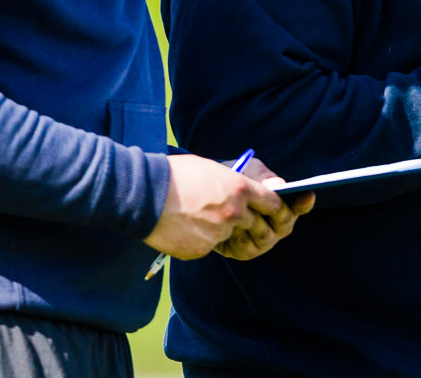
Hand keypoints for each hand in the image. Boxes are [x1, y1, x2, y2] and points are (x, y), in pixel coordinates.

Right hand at [144, 153, 296, 260]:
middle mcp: (234, 212)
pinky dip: (202, 240)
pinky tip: (187, 228)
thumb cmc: (176, 175)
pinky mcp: (203, 250)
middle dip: (255, 225)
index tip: (277, 210)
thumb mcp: (212, 170)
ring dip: (224, 231)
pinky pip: (210, 247)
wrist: (144, 195)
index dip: (277, 208)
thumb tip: (252, 194)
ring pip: (232, 236)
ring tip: (206, 220)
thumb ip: (235, 184)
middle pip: (258, 225)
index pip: (272, 203)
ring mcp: (219, 233)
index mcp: (240, 189)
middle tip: (245, 222)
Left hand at [213, 158, 314, 259]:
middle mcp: (276, 225)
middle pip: (285, 225)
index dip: (304, 202)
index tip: (307, 194)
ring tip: (239, 211)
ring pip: (266, 239)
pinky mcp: (242, 251)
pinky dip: (237, 236)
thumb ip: (262, 177)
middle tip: (267, 203)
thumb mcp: (248, 171)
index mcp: (282, 204)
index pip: (299, 205)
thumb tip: (279, 186)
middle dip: (277, 214)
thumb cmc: (233, 178)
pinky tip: (228, 225)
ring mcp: (261, 240)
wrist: (205, 194)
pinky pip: (245, 249)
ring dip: (252, 224)